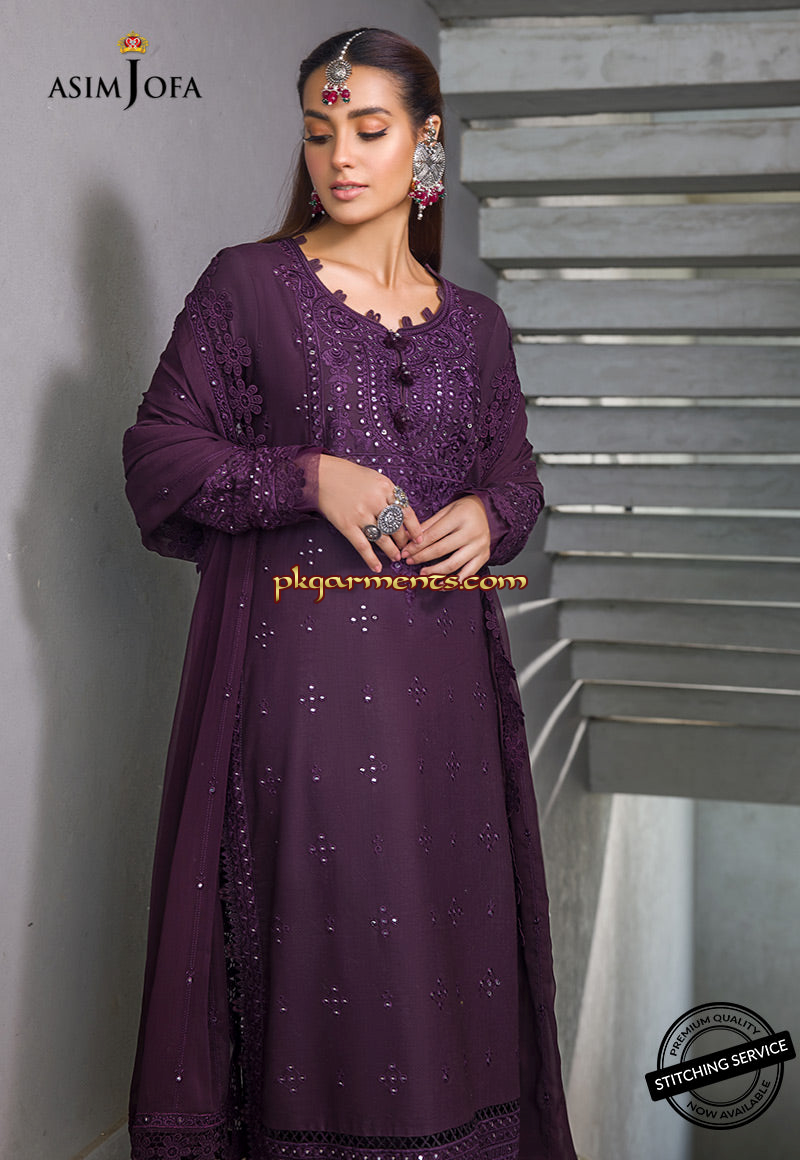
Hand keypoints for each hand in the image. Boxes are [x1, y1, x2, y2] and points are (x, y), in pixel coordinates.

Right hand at [316, 454, 422, 571]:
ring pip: (383, 538)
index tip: (419, 539)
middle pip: (396, 527)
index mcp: (386, 488)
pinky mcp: (347, 525)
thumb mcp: (375, 479)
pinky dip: (370, 559)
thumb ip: (389, 495)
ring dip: (391, 551)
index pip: (407, 512)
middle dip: (403, 541)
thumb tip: (403, 516)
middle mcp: (375, 501)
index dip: (415, 528)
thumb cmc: (351, 477)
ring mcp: (361, 514)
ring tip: (396, 558)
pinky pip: (362, 545)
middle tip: (406, 549)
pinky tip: (377, 567)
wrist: (323, 475)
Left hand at [400, 495, 489, 580]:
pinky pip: (469, 573)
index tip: (405, 552)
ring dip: (435, 572)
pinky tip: (443, 583)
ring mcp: (480, 545)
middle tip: (410, 561)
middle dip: (422, 557)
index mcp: (460, 517)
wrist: (488, 510)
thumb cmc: (463, 510)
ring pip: (454, 564)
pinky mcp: (485, 555)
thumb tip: (408, 539)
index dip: (416, 546)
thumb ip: (428, 525)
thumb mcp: (445, 511)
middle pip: (441, 550)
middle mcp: (472, 532)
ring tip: (423, 573)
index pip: (433, 535)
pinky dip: (455, 581)